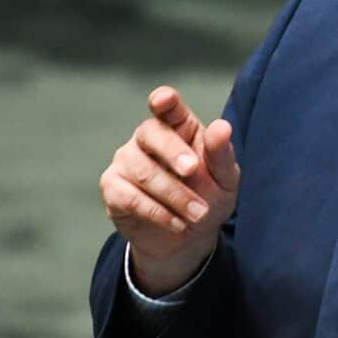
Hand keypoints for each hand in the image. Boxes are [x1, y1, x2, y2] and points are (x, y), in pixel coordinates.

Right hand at [99, 86, 239, 295]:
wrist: (188, 237)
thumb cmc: (208, 196)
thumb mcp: (225, 178)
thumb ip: (222, 154)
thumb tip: (222, 127)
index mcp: (178, 126)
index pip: (167, 106)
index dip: (164, 100)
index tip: (164, 100)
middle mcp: (147, 138)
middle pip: (151, 133)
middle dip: (173, 152)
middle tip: (193, 170)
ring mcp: (126, 161)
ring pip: (143, 171)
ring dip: (175, 195)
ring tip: (198, 214)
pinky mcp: (113, 188)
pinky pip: (130, 198)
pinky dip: (158, 212)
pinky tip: (178, 224)